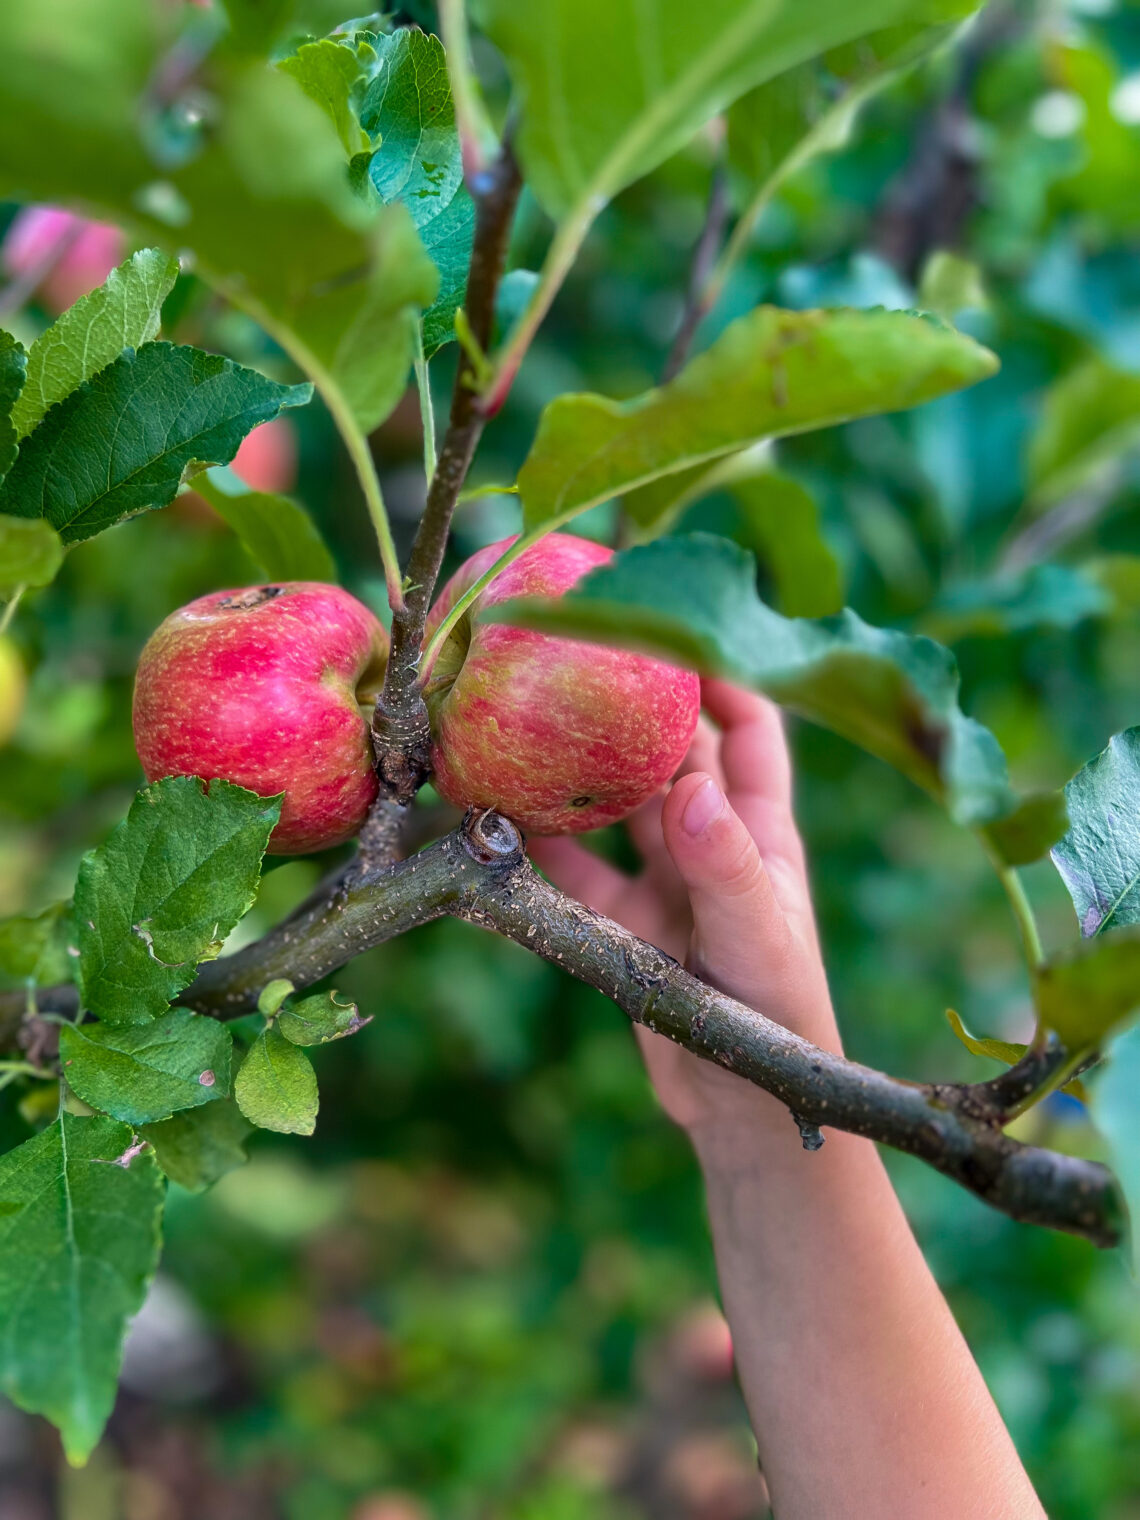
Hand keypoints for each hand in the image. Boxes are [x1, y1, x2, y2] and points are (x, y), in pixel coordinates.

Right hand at [531, 680, 840, 1133]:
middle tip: (575, 654)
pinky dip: (536, 841)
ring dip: (574, 770)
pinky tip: (493, 811)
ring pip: (611, 806)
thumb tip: (693, 790)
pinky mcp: (620, 923)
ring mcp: (663, 881)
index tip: (671, 626)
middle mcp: (710, 842)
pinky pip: (572, 868)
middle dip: (631, 705)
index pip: (749, 728)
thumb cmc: (780, 1023)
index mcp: (760, 831)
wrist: (745, 1115)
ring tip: (520, 717)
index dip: (720, 674)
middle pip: (667, 752)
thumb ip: (727, 870)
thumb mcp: (759, 942)